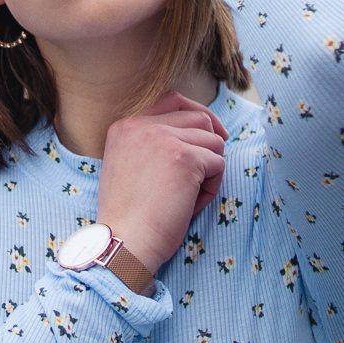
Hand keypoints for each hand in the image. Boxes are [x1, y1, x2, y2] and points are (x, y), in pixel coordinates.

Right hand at [96, 91, 227, 272]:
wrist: (125, 242)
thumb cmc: (128, 217)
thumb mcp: (127, 167)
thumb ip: (150, 145)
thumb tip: (196, 135)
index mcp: (125, 126)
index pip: (171, 100)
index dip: (196, 114)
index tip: (210, 133)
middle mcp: (142, 125)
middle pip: (198, 117)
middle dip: (210, 142)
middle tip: (210, 168)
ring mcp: (164, 139)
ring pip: (213, 140)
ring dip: (210, 169)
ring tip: (192, 196)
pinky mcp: (186, 158)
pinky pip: (218, 163)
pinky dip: (213, 186)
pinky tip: (192, 204)